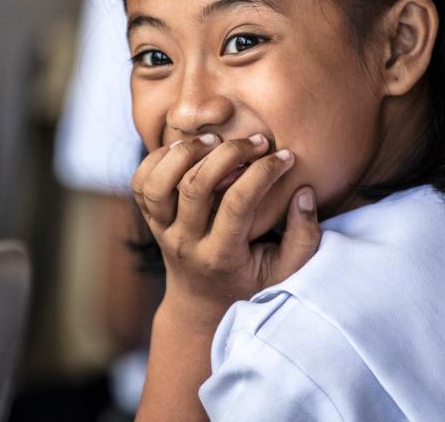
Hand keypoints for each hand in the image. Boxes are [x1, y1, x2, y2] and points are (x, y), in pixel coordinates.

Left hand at [131, 133, 320, 332]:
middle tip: (258, 140)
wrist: (202, 303)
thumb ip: (304, 236)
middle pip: (195, 187)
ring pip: (158, 184)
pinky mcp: (149, 219)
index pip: (237, 204)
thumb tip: (303, 191)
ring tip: (216, 140)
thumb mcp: (286, 270)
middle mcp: (185, 244)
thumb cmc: (252, 281)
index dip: (263, 173)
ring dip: (185, 153)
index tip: (285, 156)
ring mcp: (161, 231)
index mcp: (220, 257)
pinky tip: (189, 150)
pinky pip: (141, 183)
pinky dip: (158, 159)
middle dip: (228, 154)